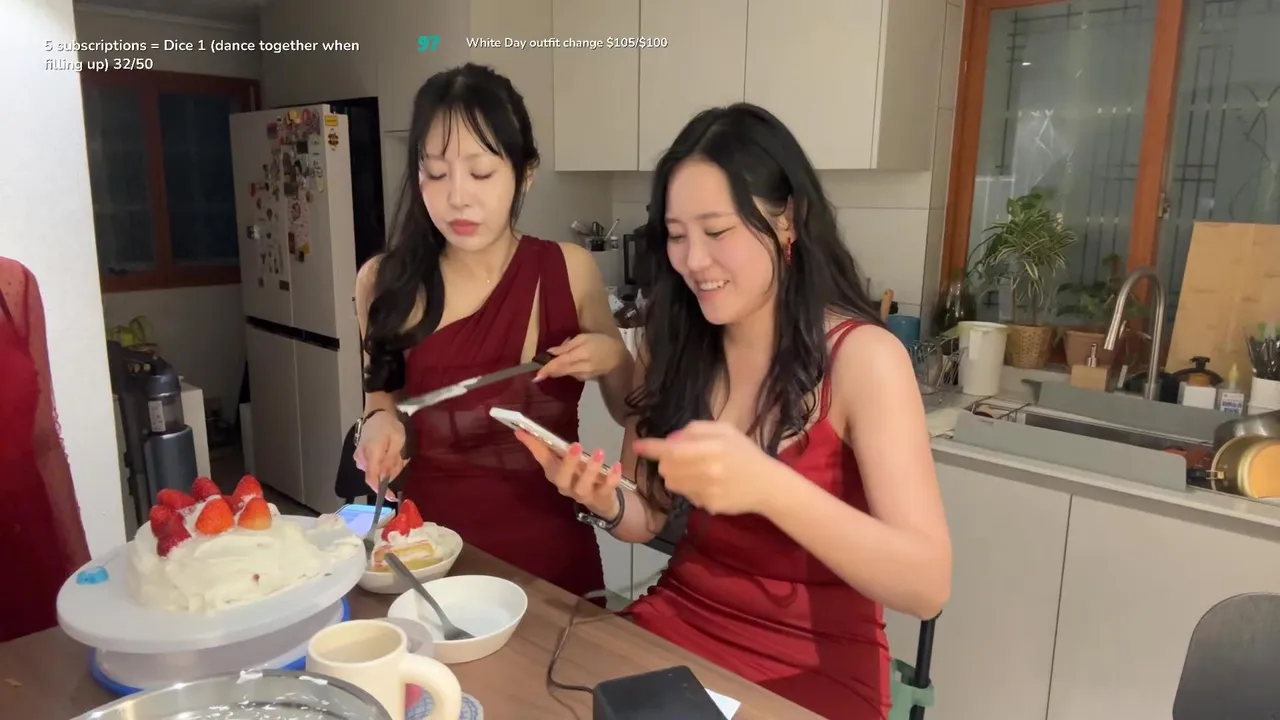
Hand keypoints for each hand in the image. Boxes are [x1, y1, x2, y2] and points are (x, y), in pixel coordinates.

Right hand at [353, 411, 405, 498]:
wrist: (377, 414)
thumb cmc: (389, 426)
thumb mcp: (398, 441)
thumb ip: (392, 460)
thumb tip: (386, 477)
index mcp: (372, 454)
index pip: (372, 479)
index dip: (381, 491)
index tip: (392, 497)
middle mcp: (362, 459)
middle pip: (377, 476)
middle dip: (392, 472)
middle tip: (402, 459)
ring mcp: (359, 458)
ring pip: (376, 472)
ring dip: (389, 467)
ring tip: (396, 453)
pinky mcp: (360, 457)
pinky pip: (373, 466)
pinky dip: (383, 464)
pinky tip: (389, 454)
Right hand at [513, 430, 621, 518]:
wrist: (603, 502)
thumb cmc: (580, 476)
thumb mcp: (566, 461)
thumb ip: (550, 447)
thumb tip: (526, 430)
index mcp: (555, 473)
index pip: (541, 458)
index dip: (532, 445)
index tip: (522, 430)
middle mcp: (566, 486)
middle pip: (561, 478)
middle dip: (568, 462)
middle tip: (576, 444)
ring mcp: (583, 495)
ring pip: (583, 485)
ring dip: (590, 469)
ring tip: (600, 452)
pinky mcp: (601, 499)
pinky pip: (606, 489)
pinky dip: (612, 478)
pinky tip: (617, 466)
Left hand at [534, 333, 626, 381]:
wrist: (618, 357)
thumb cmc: (601, 342)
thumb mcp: (584, 338)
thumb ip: (567, 346)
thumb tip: (551, 352)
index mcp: (579, 355)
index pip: (559, 364)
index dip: (546, 369)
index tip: (535, 376)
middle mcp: (580, 368)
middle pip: (559, 371)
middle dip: (547, 372)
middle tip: (537, 371)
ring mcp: (582, 376)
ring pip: (563, 373)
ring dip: (556, 369)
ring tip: (553, 361)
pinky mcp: (584, 379)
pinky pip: (570, 374)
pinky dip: (565, 369)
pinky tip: (567, 363)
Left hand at [631, 421, 778, 515]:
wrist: (767, 485)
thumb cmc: (745, 454)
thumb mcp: (726, 431)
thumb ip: (696, 430)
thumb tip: (670, 440)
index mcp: (712, 447)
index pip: (672, 448)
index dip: (652, 447)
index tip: (637, 446)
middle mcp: (708, 470)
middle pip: (666, 468)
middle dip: (667, 462)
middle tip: (681, 458)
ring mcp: (707, 490)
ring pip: (672, 483)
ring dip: (676, 476)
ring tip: (695, 471)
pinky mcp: (708, 506)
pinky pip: (686, 495)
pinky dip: (690, 489)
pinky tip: (708, 485)